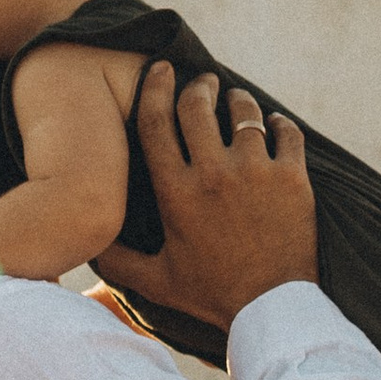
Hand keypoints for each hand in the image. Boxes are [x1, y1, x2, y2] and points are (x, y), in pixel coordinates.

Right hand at [120, 67, 316, 328]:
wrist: (271, 310)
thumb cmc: (212, 295)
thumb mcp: (157, 281)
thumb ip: (118, 261)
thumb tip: (87, 244)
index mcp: (175, 192)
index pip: (155, 121)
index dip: (155, 87)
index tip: (162, 69)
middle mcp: (213, 174)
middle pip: (197, 106)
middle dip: (199, 86)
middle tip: (204, 82)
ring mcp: (256, 173)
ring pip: (245, 113)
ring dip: (238, 101)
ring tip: (237, 100)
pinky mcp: (293, 179)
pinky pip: (287, 132)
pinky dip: (279, 123)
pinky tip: (275, 124)